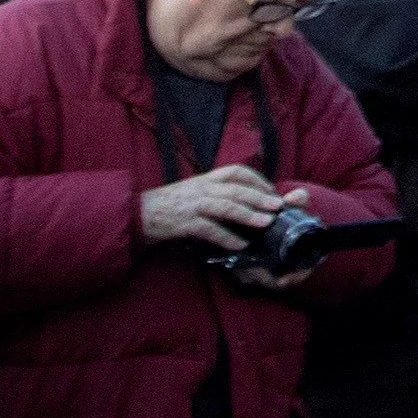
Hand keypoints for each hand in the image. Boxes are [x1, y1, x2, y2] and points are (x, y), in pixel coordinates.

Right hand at [140, 165, 285, 252]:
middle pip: (235, 189)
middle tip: (278, 205)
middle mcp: (201, 188)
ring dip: (248, 214)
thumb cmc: (170, 204)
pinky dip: (226, 237)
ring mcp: (193, 204)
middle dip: (259, 197)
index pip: (236, 171)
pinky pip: (209, 229)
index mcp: (206, 179)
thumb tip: (244, 201)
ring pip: (225, 206)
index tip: (271, 190)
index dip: (256, 180)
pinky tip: (239, 245)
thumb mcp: (195, 191)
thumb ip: (216, 192)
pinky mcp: (184, 222)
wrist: (139, 213)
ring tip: (266, 223)